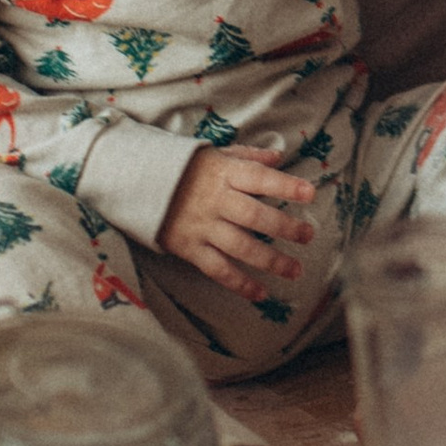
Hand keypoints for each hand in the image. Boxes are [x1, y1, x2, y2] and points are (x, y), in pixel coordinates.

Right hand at [159, 139, 320, 303]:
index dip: (286, 186)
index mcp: (223, 173)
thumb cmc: (183, 167)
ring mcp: (202, 226)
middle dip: (285, 227)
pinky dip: (239, 283)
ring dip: (271, 261)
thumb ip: (247, 156)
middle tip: (308, 236)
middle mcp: (215, 200)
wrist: (135, 182)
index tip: (310, 193)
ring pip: (241, 247)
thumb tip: (278, 157)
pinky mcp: (189, 248)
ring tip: (295, 270)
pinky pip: (217, 269)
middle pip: (255, 216)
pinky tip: (260, 293)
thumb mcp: (213, 153)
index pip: (260, 178)